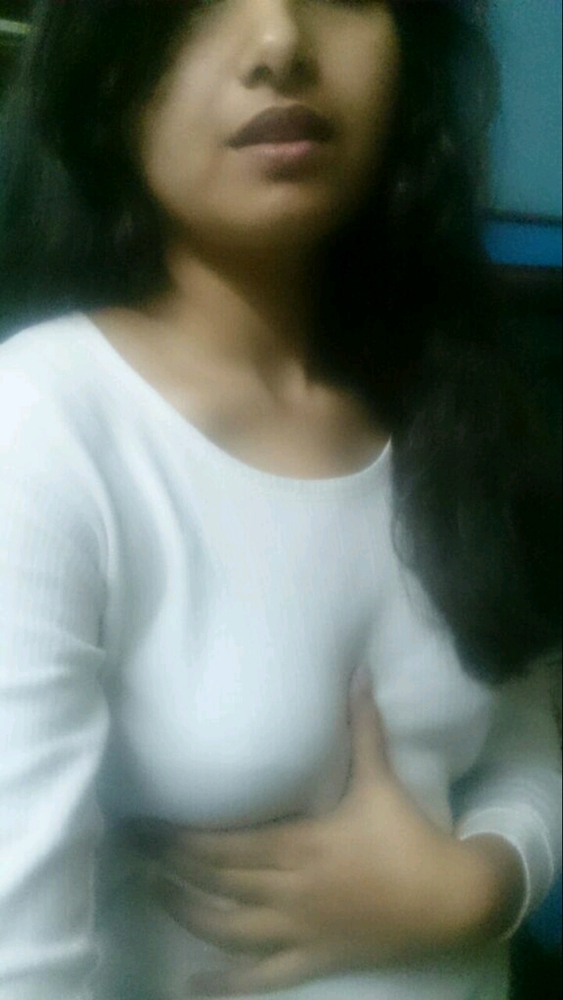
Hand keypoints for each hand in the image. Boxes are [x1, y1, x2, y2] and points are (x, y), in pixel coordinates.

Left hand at [129, 681, 523, 995]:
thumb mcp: (381, 779)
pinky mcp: (314, 957)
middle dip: (173, 866)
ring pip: (229, 927)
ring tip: (155, 893)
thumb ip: (363, 727)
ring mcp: (298, 929)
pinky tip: (194, 984)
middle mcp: (289, 889)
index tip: (151, 824)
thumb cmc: (409, 836)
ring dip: (188, 912)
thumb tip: (358, 673)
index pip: (225, 845)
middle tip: (136, 850)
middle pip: (217, 881)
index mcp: (299, 845)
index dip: (183, 839)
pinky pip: (263, 977)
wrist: (451, 899)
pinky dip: (227, 982)